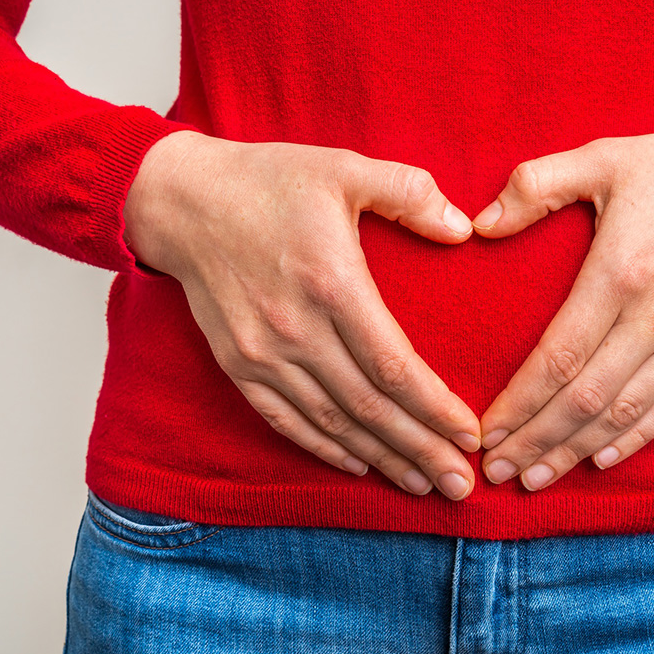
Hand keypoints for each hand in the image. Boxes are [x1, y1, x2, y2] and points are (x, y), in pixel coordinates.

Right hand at [123, 131, 480, 499]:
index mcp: (331, 283)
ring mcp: (262, 353)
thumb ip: (408, 193)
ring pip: (332, 422)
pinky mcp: (238, 364)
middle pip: (370, 407)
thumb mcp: (344, 167)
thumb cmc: (270, 181)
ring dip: (380, 459)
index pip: (394, 366)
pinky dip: (324, 448)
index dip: (436, 408)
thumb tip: (464, 227)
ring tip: (421, 485)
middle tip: (460, 485)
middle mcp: (296, 329)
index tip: (472, 435)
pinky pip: (285, 420)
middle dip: (421, 450)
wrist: (181, 200)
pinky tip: (357, 466)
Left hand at [472, 118, 653, 490]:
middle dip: (535, 441)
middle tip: (495, 470)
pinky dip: (632, 439)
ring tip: (534, 478)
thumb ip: (535, 185)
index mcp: (620, 273)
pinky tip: (597, 459)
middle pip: (584, 399)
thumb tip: (478, 223)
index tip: (485, 430)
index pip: (557, 358)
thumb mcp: (602, 157)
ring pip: (623, 414)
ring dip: (574, 451)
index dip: (519, 403)